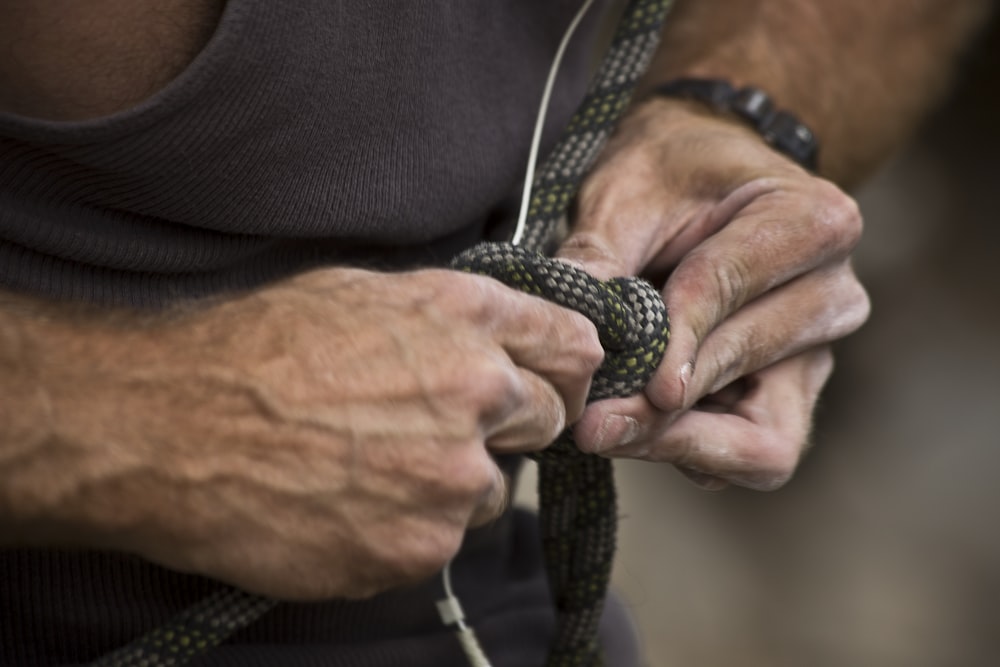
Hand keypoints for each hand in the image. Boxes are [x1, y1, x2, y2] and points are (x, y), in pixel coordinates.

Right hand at [21, 268, 600, 598]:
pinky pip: (441, 539)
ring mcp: (454, 475)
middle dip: (512, 426)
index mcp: (464, 317)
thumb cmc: (252, 350)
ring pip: (493, 490)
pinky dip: (409, 528)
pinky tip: (351, 505)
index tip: (560, 380)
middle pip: (549, 419)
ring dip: (455, 484)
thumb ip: (446, 316)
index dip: (568, 365)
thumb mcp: (358, 294)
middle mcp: (477, 392)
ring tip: (375, 468)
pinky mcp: (421, 545)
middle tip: (448, 430)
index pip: (572, 343)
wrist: (173, 428)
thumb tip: (496, 339)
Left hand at [556, 99, 869, 489]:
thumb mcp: (625, 191)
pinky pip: (751, 453)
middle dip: (669, 405)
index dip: (679, 340)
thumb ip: (600, 257)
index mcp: (813, 220)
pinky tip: (632, 428)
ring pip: (765, 437)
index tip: (631, 381)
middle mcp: (834, 293)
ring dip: (679, 442)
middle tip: (592, 422)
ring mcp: (816, 353)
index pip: (735, 288)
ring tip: (603, 430)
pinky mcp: (787, 395)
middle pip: (752, 369)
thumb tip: (572, 331)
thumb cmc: (668, 173)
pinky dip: (690, 450)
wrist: (700, 180)